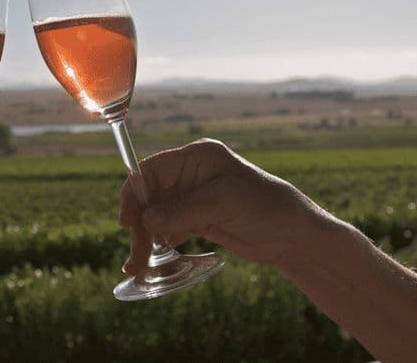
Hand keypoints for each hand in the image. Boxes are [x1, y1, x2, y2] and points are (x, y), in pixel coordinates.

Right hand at [119, 139, 330, 273]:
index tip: (126, 221)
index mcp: (197, 157)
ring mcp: (192, 197)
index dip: (134, 193)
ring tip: (137, 265)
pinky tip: (153, 259)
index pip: (152, 170)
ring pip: (155, 215)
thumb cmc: (266, 207)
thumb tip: (145, 221)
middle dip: (138, 224)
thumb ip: (183, 210)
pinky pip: (167, 228)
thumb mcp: (223, 203)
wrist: (296, 236)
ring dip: (145, 238)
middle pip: (149, 196)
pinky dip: (158, 243)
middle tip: (134, 255)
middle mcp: (190, 174)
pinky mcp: (197, 219)